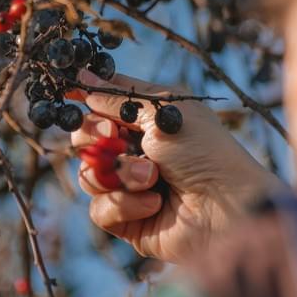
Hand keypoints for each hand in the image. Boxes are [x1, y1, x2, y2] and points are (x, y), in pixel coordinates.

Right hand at [72, 70, 282, 262]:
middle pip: (84, 139)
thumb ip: (118, 98)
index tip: (71, 97)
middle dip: (96, 137)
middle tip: (114, 136)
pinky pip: (99, 208)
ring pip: (88, 175)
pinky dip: (124, 204)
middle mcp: (135, 152)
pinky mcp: (126, 220)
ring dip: (119, 173)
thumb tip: (82, 77)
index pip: (102, 107)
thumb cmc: (205, 152)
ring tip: (151, 178)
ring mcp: (128, 187)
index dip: (85, 102)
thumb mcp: (162, 112)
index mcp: (147, 121)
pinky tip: (154, 204)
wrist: (225, 208)